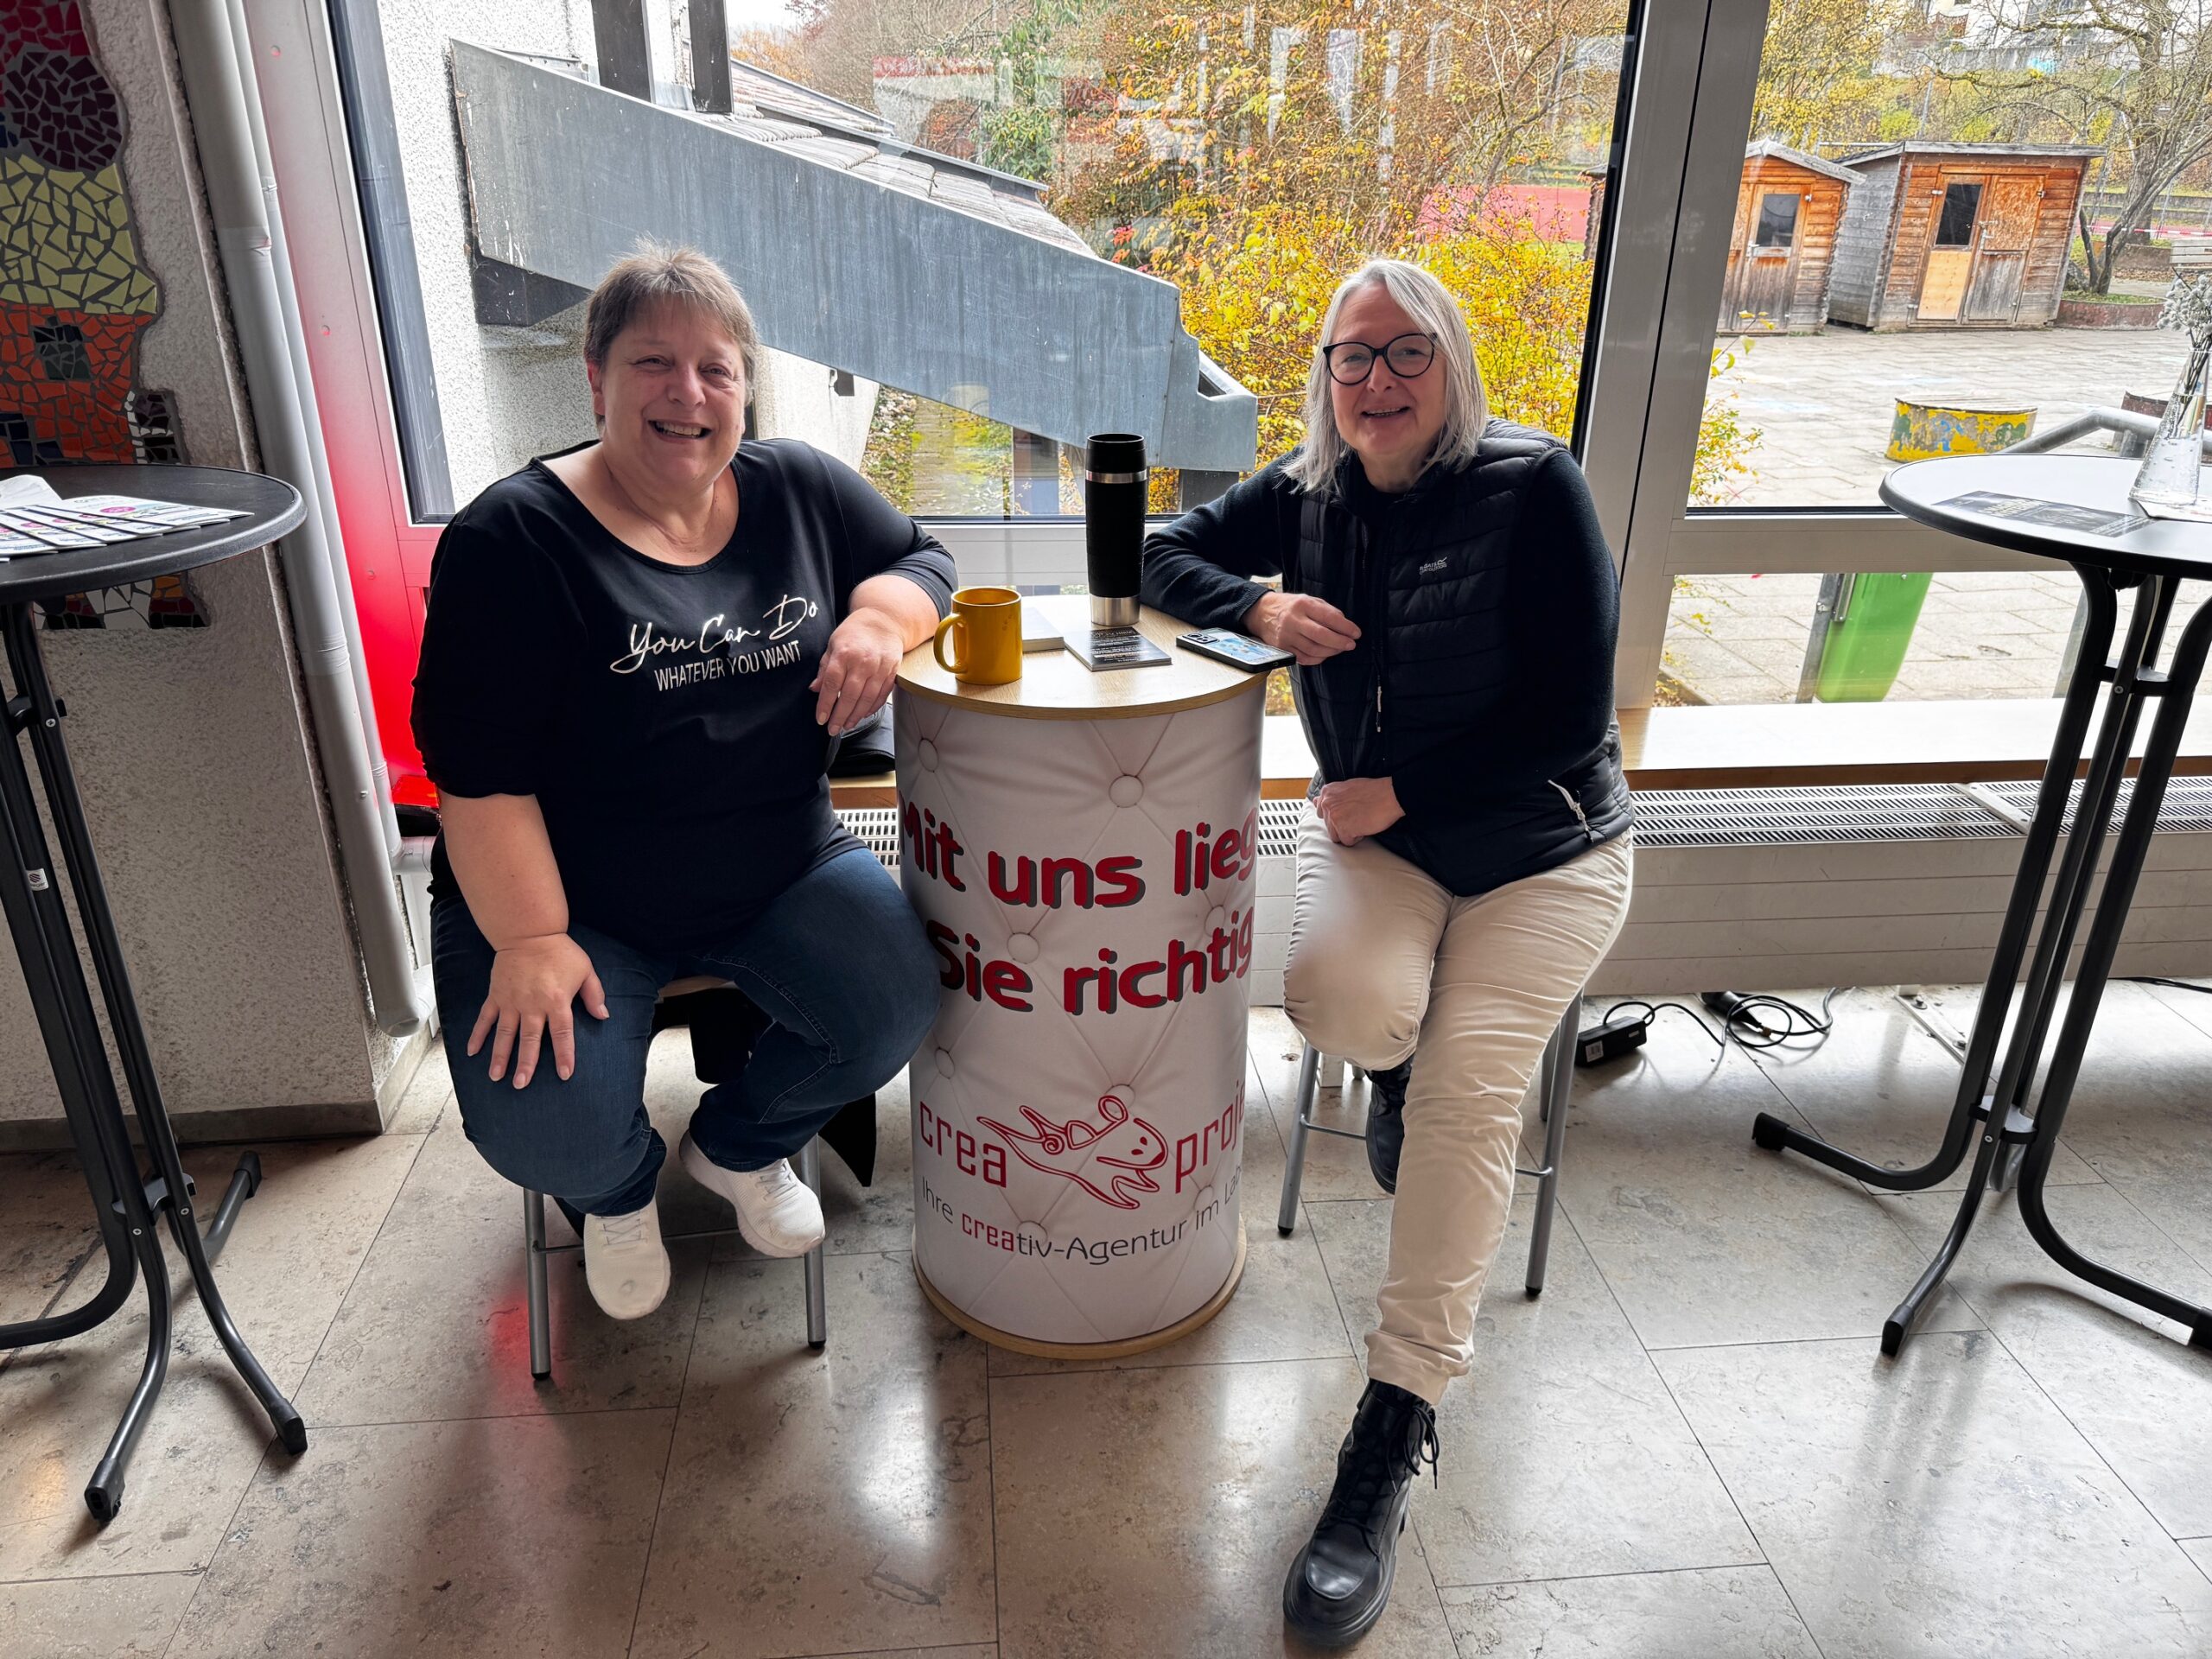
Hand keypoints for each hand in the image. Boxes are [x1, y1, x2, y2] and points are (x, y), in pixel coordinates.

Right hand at [469, 933, 607, 1087]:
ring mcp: (511, 1001)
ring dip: (500, 1056)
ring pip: (504, 1034)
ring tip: (496, 1077)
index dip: (564, 1055)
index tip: (564, 1074)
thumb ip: (594, 995)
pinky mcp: (497, 996)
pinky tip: (472, 1052)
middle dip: (525, 1064)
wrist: (529, 932)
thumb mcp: (585, 970)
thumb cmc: (560, 951)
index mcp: (557, 1001)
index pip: (562, 1034)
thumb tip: (603, 1016)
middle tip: (521, 1084)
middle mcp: (532, 1005)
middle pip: (529, 1040)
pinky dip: (478, 1035)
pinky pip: (485, 1019)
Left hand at [812, 608, 904, 735]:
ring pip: (866, 699)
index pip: (831, 683)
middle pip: (849, 695)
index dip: (825, 703)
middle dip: (840, 716)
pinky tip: (863, 715)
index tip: (820, 718)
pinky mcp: (891, 672)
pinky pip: (881, 695)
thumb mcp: (833, 644)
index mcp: (844, 653)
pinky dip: (872, 708)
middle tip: (832, 730)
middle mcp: (862, 661)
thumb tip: (814, 689)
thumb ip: (824, 667)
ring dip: (856, 716)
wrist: (884, 620)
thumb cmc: (854, 633)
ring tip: (847, 725)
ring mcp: (879, 667)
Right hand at [1247, 591, 1359, 665]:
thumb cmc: (1291, 606)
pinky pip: (1305, 659)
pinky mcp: (1282, 649)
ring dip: (1331, 651)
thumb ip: (1327, 610)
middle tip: (1351, 644)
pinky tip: (1326, 654)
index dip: (1346, 627)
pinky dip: (1319, 659)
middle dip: (1340, 642)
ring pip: (1314, 650)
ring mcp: (1286, 636)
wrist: (1262, 613)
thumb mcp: (1309, 600)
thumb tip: (1345, 625)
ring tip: (1340, 648)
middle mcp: (1293, 620)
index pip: (1329, 617)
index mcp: (1303, 604)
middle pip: (1321, 636)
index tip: (1356, 633)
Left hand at [1314, 777, 1403, 845]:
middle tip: (1358, 816)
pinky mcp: (1344, 829)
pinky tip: (1365, 825)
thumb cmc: (1373, 791)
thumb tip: (1316, 801)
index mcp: (1327, 792)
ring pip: (1336, 836)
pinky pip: (1347, 842)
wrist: (1390, 795)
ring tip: (1361, 820)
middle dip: (1343, 825)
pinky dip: (1357, 837)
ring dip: (1349, 832)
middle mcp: (1327, 804)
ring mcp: (1334, 817)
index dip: (1337, 816)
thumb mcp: (1346, 787)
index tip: (1347, 813)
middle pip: (1329, 827)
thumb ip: (1331, 796)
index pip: (1322, 812)